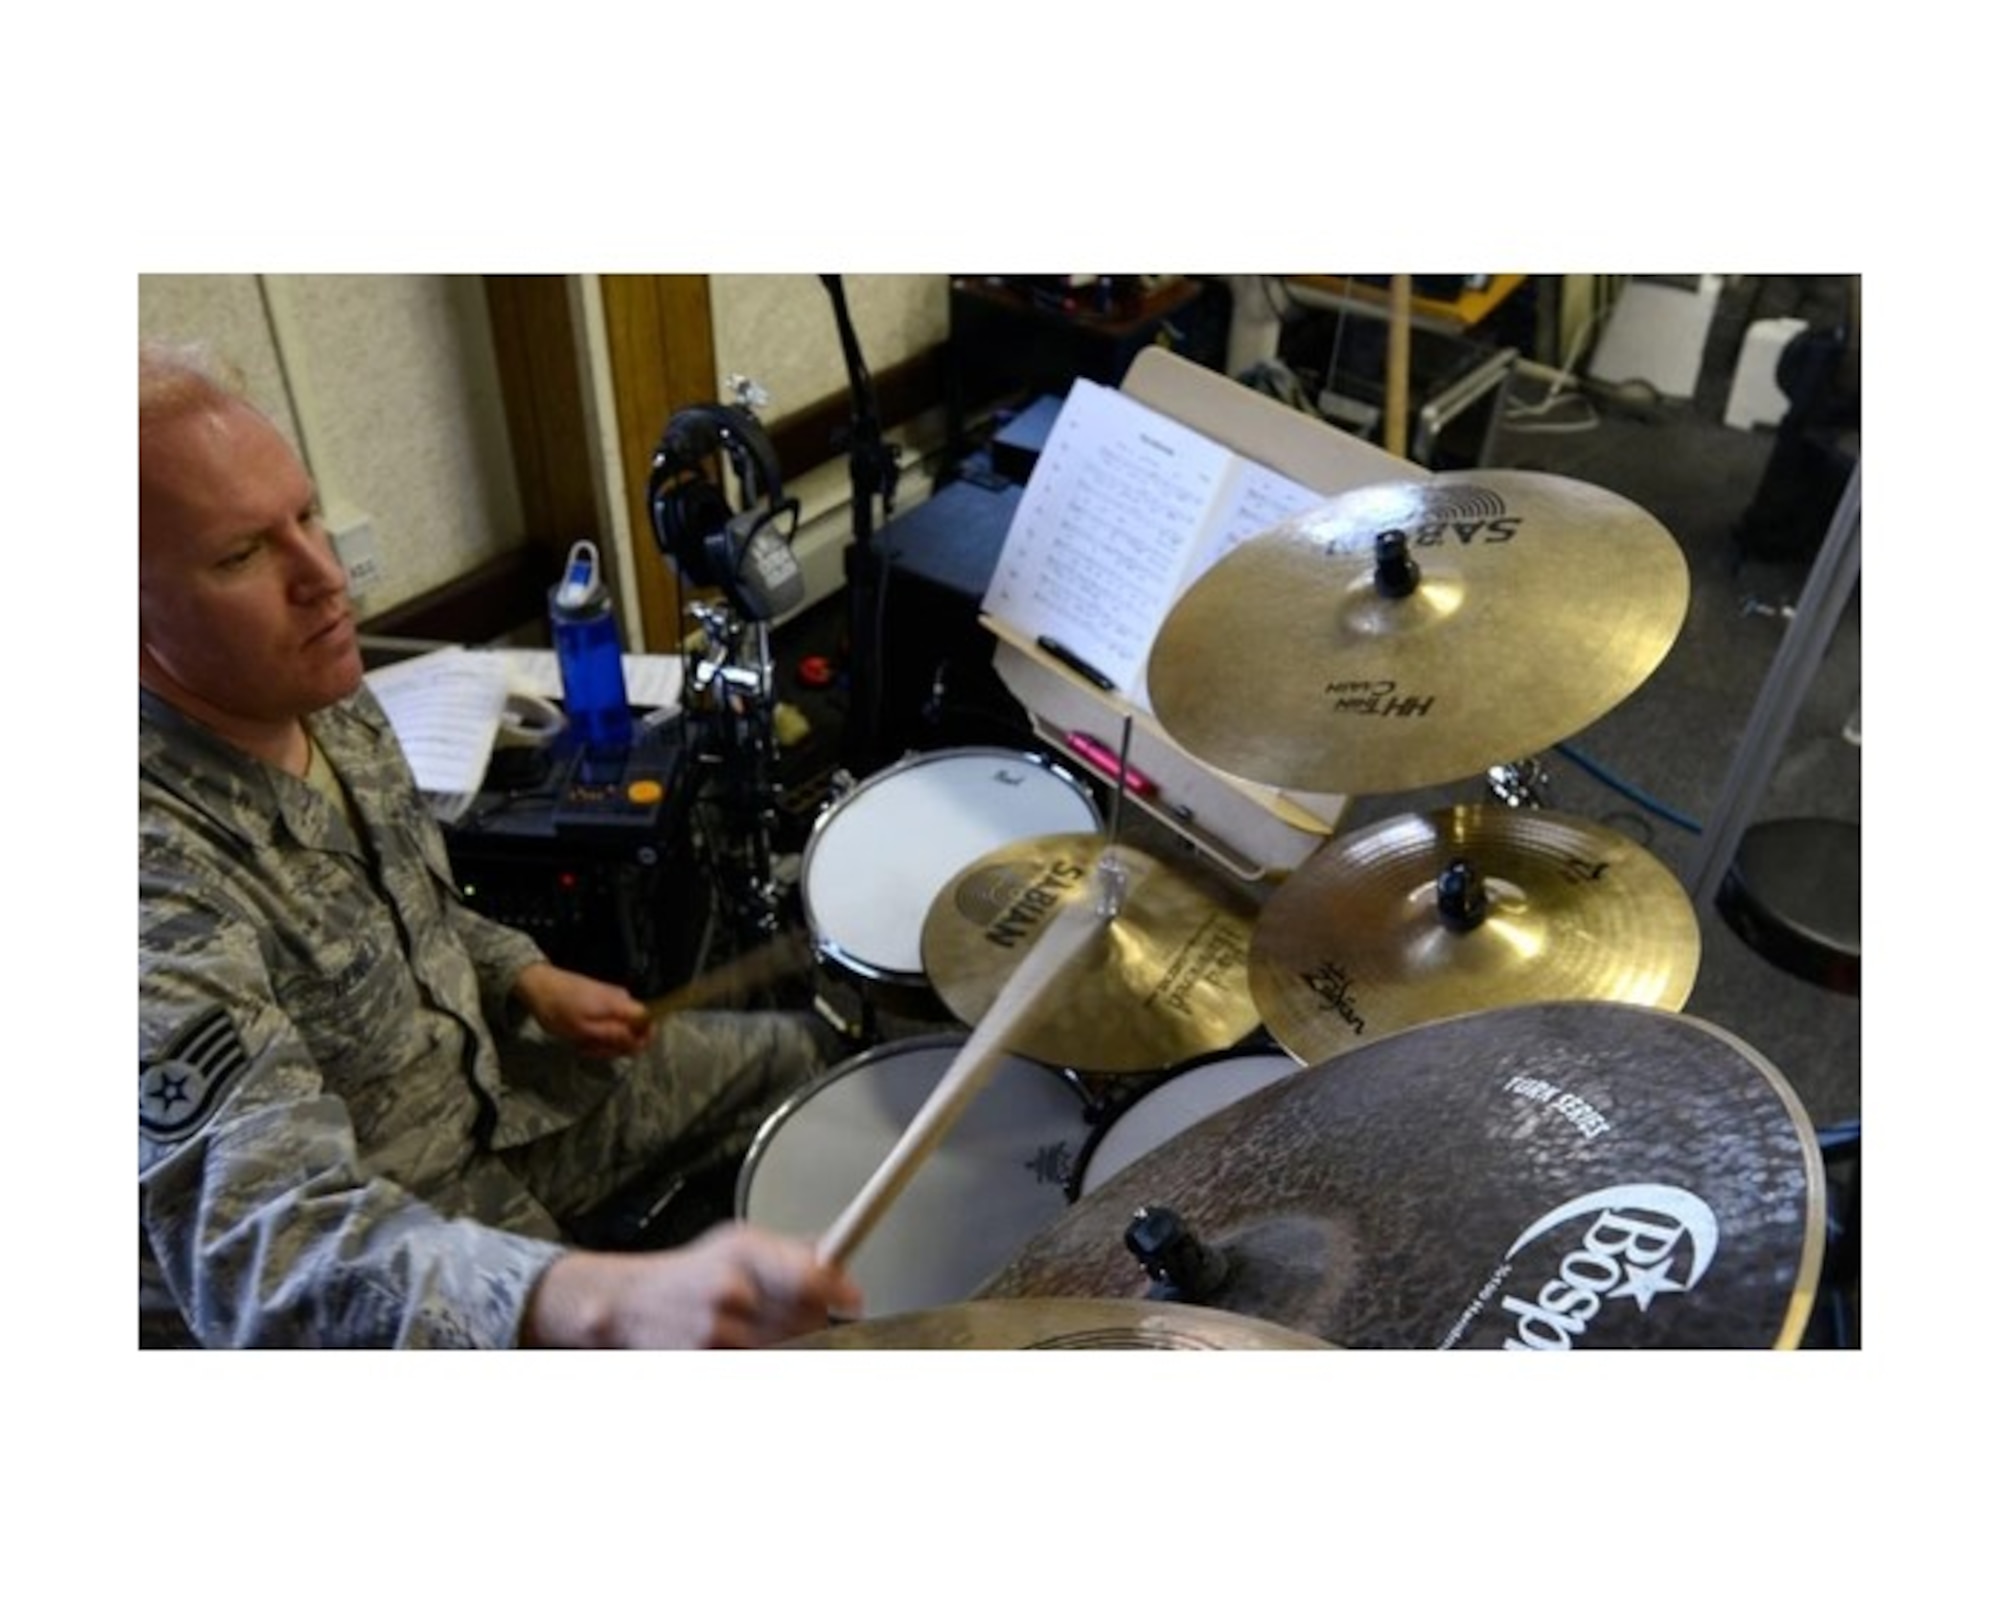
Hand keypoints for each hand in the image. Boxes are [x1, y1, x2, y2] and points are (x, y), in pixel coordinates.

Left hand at [512, 961, 649, 1058]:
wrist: (538, 985)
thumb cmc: (558, 1009)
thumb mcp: (584, 1029)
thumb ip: (614, 1036)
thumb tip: (638, 1042)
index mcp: (619, 1004)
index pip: (648, 1020)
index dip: (642, 1039)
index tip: (622, 1051)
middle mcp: (621, 999)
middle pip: (634, 1027)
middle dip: (616, 1045)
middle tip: (591, 1051)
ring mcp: (611, 999)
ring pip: (620, 1027)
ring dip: (604, 1041)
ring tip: (582, 1045)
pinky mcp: (601, 1000)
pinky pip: (609, 1021)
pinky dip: (598, 1033)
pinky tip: (581, 1037)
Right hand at [522, 1224, 864, 1348]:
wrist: (627, 1303)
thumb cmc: (690, 1272)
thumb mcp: (739, 1243)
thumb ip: (792, 1252)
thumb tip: (842, 1258)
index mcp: (743, 1253)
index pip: (808, 1276)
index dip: (837, 1291)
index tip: (852, 1300)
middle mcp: (730, 1292)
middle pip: (807, 1322)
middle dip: (816, 1322)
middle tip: (809, 1317)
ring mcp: (715, 1334)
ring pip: (787, 1349)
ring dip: (789, 1345)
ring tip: (764, 1330)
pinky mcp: (705, 1363)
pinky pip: (760, 1364)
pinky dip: (764, 1357)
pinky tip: (747, 1345)